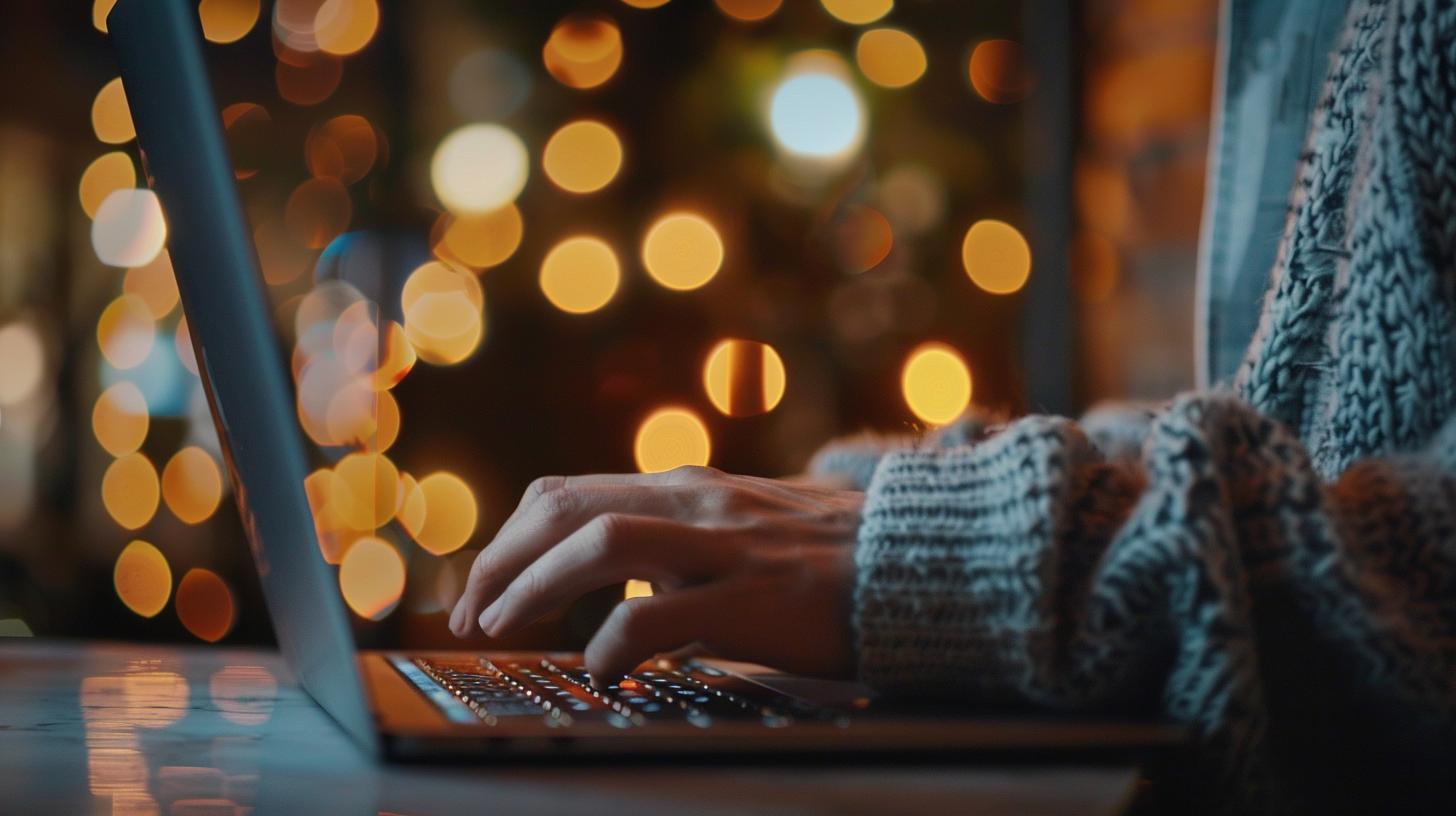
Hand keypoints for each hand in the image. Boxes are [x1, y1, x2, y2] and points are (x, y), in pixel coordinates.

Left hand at [448, 466, 862, 684]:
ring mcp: (722, 545)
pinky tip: (599, 671)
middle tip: (471, 613)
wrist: (917, 564)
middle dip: (500, 557)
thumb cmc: (829, 560)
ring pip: (598, 540)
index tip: (487, 585)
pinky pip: (657, 616)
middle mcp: (694, 501)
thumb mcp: (742, 532)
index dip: (512, 538)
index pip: (569, 494)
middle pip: (564, 505)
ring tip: (501, 626)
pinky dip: (610, 644)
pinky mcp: (751, 597)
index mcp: (687, 488)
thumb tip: (625, 593)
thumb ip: (681, 547)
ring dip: (532, 583)